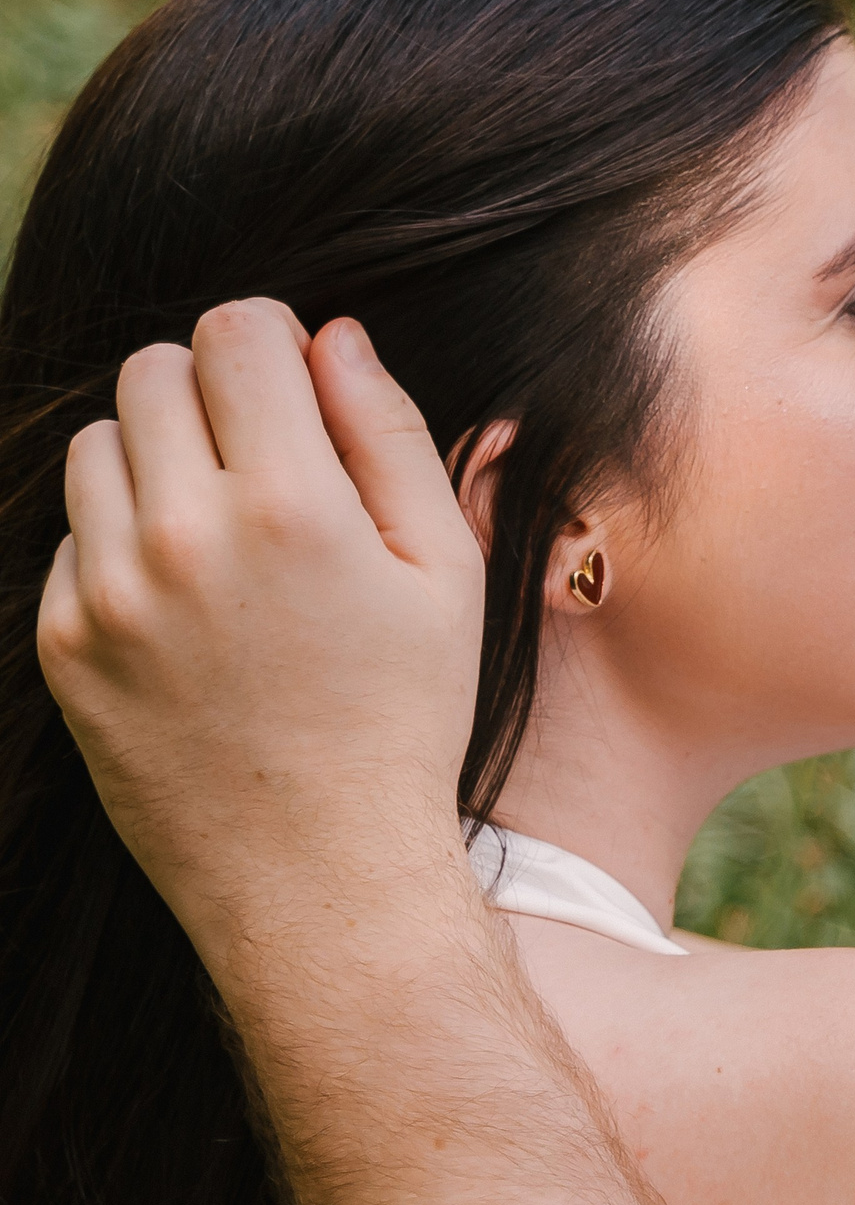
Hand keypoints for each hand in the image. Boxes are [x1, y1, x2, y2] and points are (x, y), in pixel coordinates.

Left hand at [35, 300, 485, 984]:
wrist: (319, 872)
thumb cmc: (404, 717)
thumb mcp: (444, 571)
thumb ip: (390, 435)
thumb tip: (331, 336)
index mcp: (291, 506)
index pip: (236, 332)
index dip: (272, 338)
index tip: (295, 380)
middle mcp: (181, 536)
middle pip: (155, 371)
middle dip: (212, 389)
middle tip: (265, 457)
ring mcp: (106, 593)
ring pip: (100, 444)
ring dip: (157, 456)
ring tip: (223, 528)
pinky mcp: (62, 645)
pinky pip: (72, 537)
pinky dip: (124, 541)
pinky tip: (191, 603)